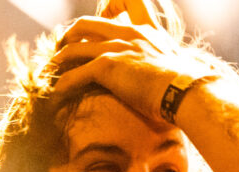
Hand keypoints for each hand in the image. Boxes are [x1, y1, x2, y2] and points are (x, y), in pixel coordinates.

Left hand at [52, 3, 212, 123]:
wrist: (186, 90)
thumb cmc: (188, 86)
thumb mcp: (178, 66)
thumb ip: (167, 64)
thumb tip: (177, 80)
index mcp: (146, 30)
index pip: (128, 2)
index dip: (109, 6)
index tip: (101, 17)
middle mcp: (129, 33)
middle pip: (87, 23)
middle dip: (69, 35)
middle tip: (61, 49)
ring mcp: (116, 47)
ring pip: (75, 47)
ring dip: (59, 60)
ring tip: (50, 72)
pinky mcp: (107, 66)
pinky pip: (75, 74)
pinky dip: (63, 85)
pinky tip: (56, 94)